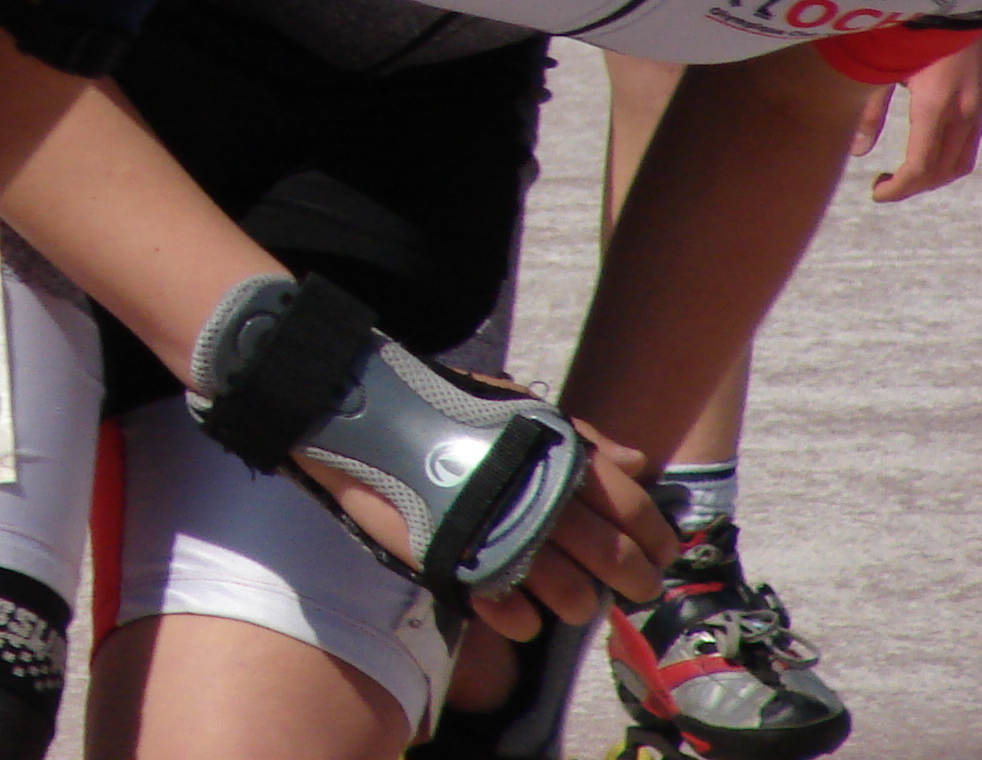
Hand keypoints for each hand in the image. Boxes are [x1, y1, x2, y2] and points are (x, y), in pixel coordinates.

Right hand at [463, 420, 669, 638]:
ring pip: (570, 592)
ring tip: (575, 602)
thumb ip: (580, 436)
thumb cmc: (449, 408)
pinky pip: (513, 612)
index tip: (662, 553)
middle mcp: (538, 498)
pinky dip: (526, 620)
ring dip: (580, 602)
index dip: (654, 534)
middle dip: (633, 579)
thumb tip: (638, 464)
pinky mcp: (462, 565)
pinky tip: (528, 617)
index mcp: (557, 457)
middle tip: (634, 589)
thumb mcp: (518, 407)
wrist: (365, 415)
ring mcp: (501, 535)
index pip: (628, 505)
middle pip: (610, 556)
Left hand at [851, 38, 981, 201]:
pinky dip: (946, 161)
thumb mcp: (881, 67)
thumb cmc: (909, 30)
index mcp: (936, 105)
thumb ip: (869, 110)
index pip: (922, 165)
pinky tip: (922, 156)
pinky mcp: (979, 104)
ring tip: (899, 176)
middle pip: (944, 171)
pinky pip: (968, 146)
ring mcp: (977, 109)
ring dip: (932, 178)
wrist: (954, 6)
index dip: (900, 188)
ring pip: (961, 162)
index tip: (876, 193)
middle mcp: (964, 113)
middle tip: (882, 187)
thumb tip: (857, 151)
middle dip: (913, 187)